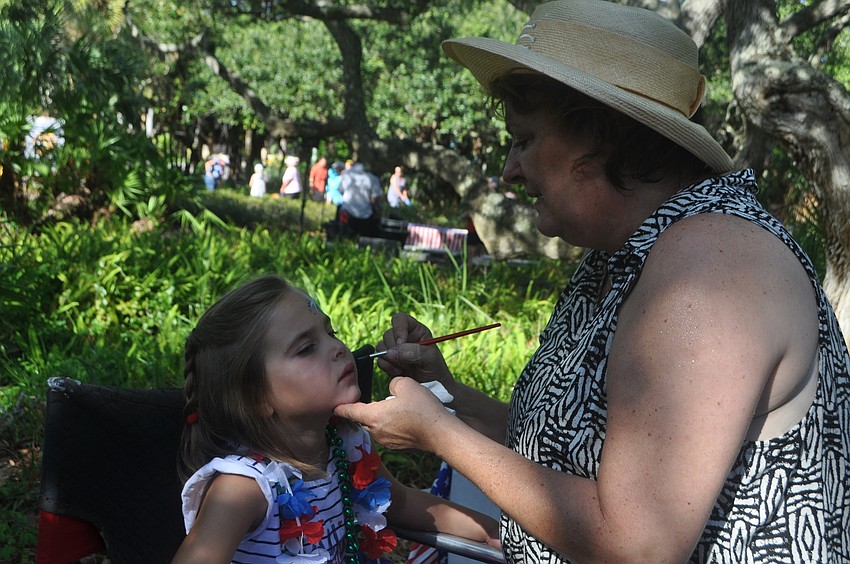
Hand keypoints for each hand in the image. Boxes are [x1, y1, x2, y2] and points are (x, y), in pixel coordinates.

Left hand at [334, 377, 451, 452]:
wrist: (440, 434)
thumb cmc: (423, 408)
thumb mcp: (406, 384)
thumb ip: (393, 383)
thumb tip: (392, 391)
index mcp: (373, 416)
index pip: (349, 411)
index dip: (340, 407)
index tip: (332, 406)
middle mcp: (375, 431)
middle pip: (362, 419)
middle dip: (362, 411)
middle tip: (367, 401)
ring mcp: (386, 441)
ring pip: (375, 426)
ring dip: (378, 418)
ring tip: (393, 408)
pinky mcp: (396, 447)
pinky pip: (386, 433)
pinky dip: (389, 426)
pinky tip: (403, 419)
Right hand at [375, 313, 453, 388]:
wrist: (431, 389)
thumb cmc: (435, 370)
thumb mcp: (430, 358)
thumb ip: (414, 351)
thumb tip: (392, 351)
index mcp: (415, 330)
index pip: (400, 319)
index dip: (398, 328)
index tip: (401, 342)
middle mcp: (403, 337)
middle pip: (388, 334)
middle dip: (394, 348)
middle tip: (405, 361)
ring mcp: (394, 350)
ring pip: (381, 347)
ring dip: (390, 359)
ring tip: (404, 368)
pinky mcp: (388, 362)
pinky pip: (379, 360)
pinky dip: (387, 367)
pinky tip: (399, 373)